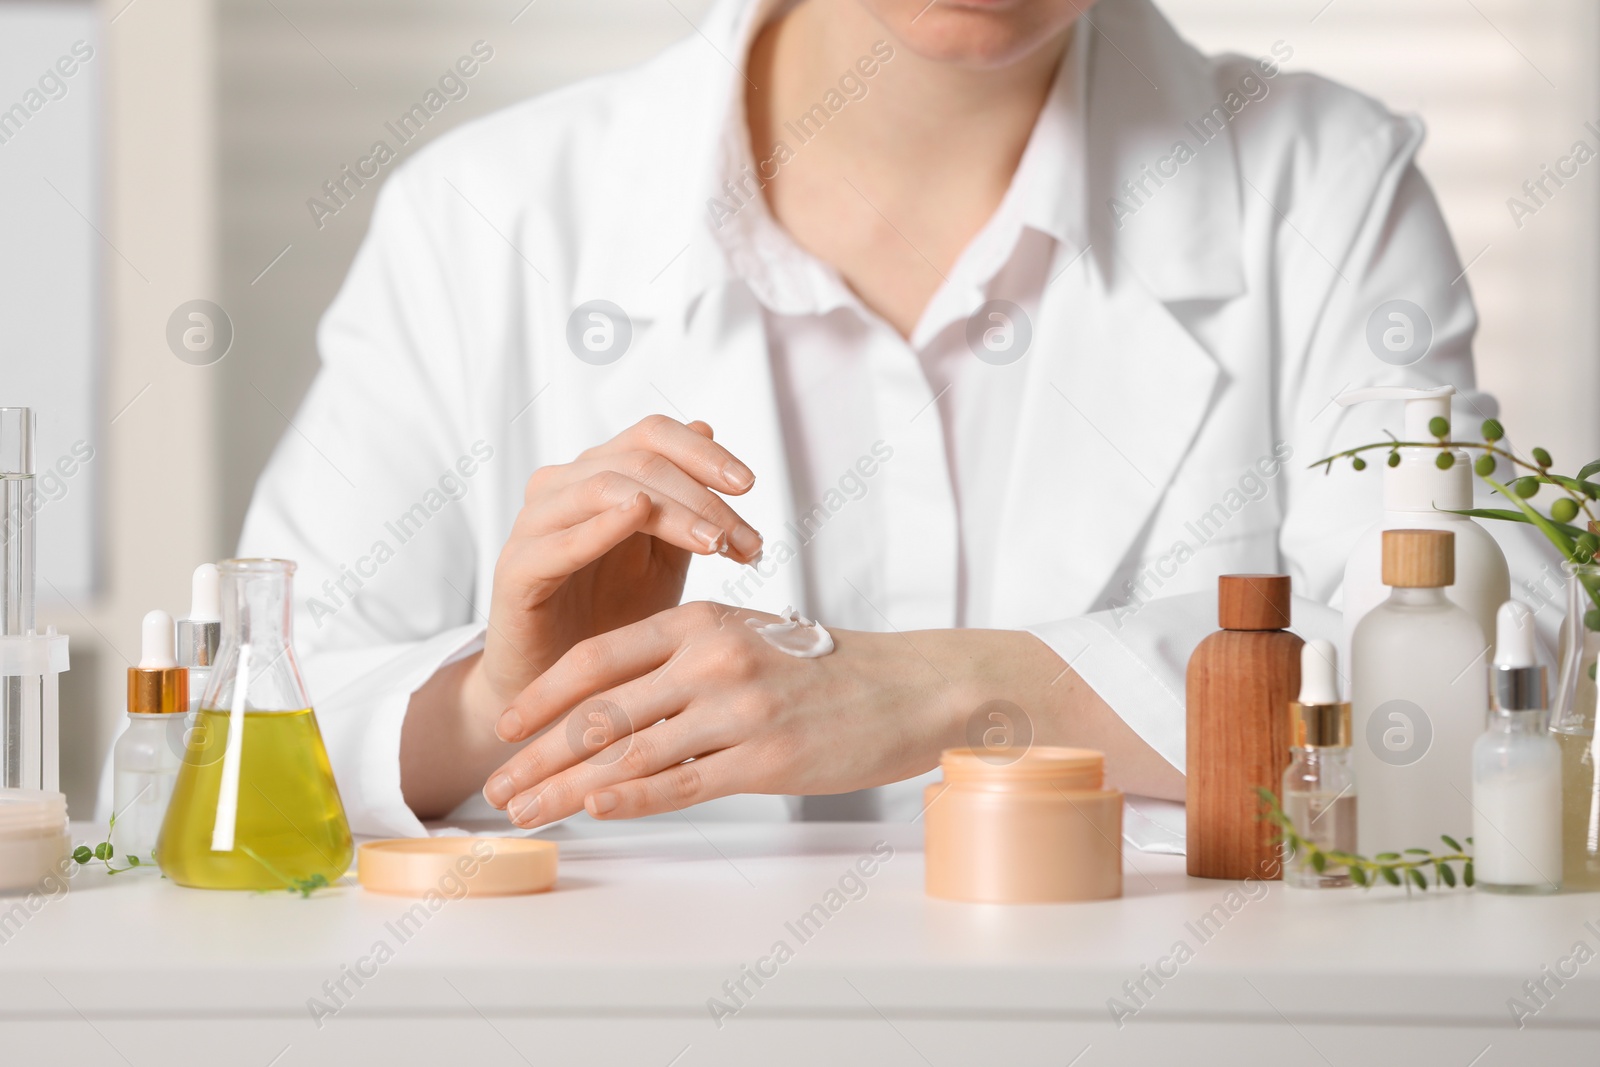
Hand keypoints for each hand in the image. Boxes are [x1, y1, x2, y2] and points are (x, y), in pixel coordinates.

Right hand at [399, 416, 764, 817]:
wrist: (564, 690)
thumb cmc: (614, 617)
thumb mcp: (663, 555)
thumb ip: (684, 500)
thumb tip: (706, 426)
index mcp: (598, 474)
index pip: (652, 434)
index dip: (703, 453)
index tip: (749, 486)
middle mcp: (562, 486)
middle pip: (638, 460)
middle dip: (701, 496)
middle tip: (743, 540)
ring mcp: (534, 524)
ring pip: (605, 487)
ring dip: (670, 511)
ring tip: (714, 542)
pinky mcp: (515, 570)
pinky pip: (557, 539)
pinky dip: (600, 525)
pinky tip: (640, 517)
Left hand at [481, 602, 967, 825]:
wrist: (914, 687)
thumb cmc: (827, 669)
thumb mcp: (750, 639)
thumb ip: (683, 659)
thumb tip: (615, 704)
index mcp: (701, 623)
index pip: (599, 660)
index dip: (544, 697)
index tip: (506, 729)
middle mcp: (712, 660)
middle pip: (600, 713)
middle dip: (539, 756)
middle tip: (497, 788)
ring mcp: (738, 710)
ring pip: (630, 754)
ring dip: (568, 790)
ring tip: (528, 814)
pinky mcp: (766, 757)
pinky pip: (683, 783)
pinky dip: (632, 800)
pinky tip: (594, 812)